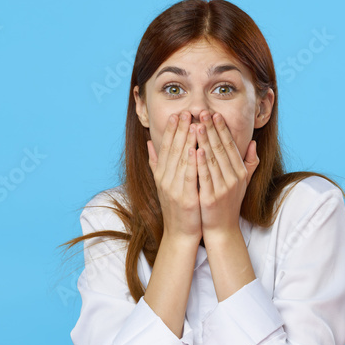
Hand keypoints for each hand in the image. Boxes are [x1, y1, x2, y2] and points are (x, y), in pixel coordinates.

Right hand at [148, 111, 201, 241]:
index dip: (171, 130)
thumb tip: (148, 143)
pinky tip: (196, 149)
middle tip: (186, 111)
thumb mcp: (164, 183)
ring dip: (187, 140)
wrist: (181, 233)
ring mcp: (174, 189)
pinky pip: (189, 176)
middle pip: (173, 149)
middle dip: (180, 129)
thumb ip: (156, 163)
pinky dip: (192, 162)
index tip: (177, 114)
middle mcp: (165, 179)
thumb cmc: (177, 207)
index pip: (165, 147)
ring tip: (193, 123)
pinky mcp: (185, 198)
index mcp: (161, 174)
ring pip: (181, 159)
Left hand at [195, 111, 258, 240]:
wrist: (222, 229)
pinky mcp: (211, 198)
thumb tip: (253, 144)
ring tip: (196, 124)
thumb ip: (250, 163)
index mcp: (240, 172)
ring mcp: (223, 188)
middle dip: (211, 129)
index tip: (215, 114)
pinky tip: (195, 149)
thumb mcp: (243, 183)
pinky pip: (205, 176)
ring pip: (213, 159)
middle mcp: (234, 178)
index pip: (230, 146)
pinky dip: (201, 162)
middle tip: (203, 112)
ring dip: (205, 140)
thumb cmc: (229, 204)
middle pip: (221, 149)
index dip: (222, 129)